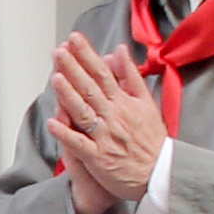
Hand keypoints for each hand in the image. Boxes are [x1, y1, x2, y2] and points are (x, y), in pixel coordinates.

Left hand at [45, 34, 169, 213]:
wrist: (161, 174)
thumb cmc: (153, 140)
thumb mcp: (147, 103)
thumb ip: (131, 76)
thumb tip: (120, 50)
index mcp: (124, 102)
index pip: (102, 73)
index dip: (87, 55)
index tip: (74, 39)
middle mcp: (113, 117)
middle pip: (90, 89)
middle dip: (74, 69)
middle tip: (59, 51)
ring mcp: (105, 137)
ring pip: (84, 112)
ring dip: (69, 95)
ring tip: (56, 78)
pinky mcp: (99, 158)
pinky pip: (80, 144)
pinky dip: (66, 133)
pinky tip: (52, 122)